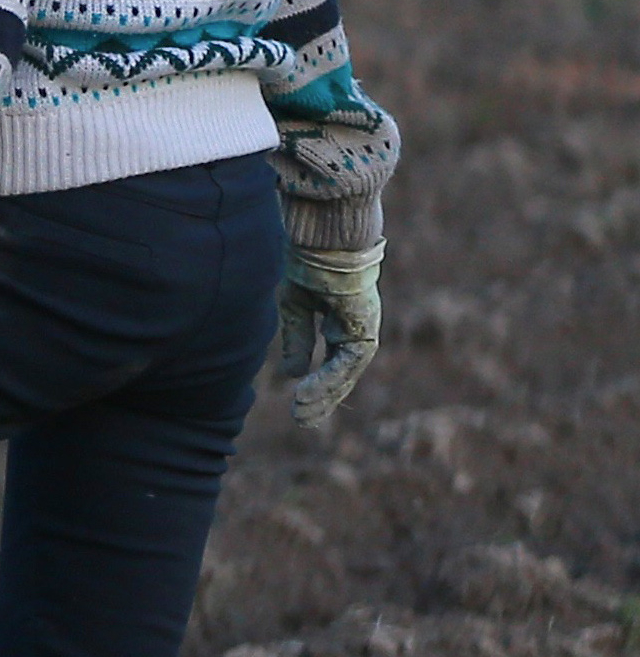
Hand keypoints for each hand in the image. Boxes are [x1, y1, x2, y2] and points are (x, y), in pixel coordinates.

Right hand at [271, 233, 381, 424]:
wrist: (326, 235)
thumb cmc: (310, 261)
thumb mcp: (296, 307)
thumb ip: (297, 340)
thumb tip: (293, 374)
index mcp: (342, 320)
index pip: (334, 360)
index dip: (319, 384)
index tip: (300, 405)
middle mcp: (357, 326)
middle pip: (343, 371)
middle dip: (323, 398)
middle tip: (303, 421)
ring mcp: (363, 325)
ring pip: (347, 371)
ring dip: (325, 395)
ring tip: (302, 414)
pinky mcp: (364, 324)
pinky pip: (348, 361)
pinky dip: (328, 379)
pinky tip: (307, 393)